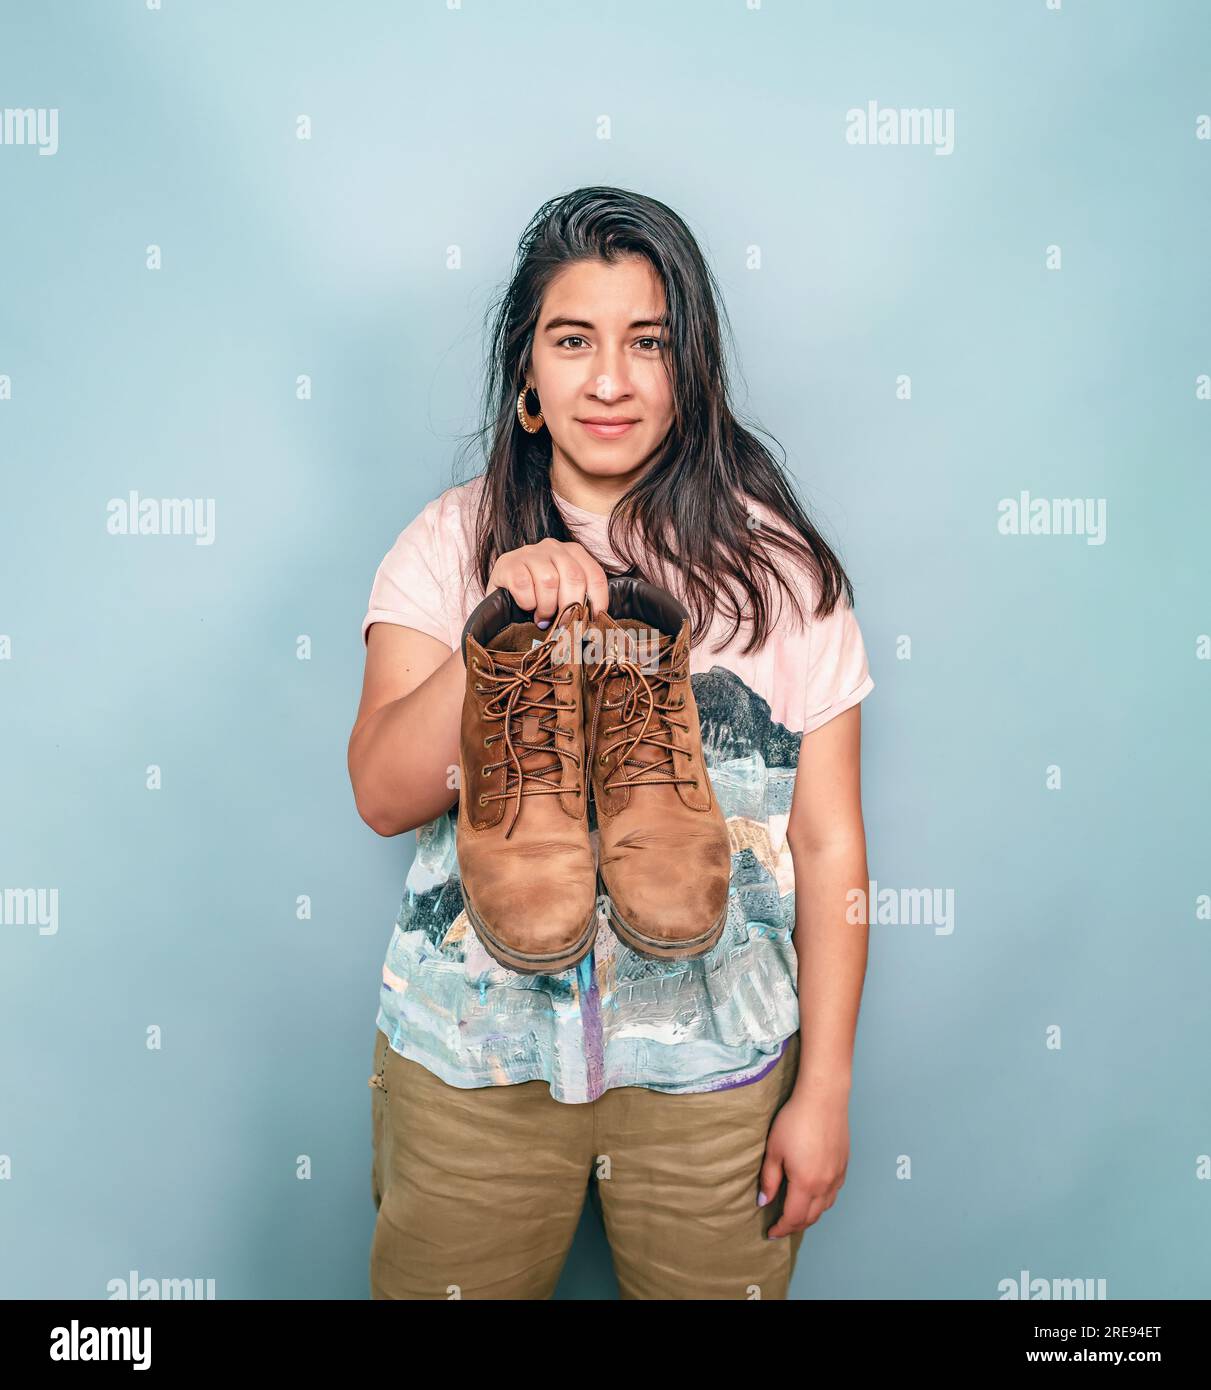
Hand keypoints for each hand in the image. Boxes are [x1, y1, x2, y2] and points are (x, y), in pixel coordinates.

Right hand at [487, 538, 609, 627]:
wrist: (500, 595)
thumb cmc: (537, 597)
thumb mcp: (562, 594)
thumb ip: (580, 600)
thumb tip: (596, 622)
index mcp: (573, 552)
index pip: (595, 575)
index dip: (598, 601)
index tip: (592, 621)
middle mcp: (553, 547)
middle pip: (574, 577)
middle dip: (571, 607)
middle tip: (564, 625)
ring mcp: (530, 552)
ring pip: (549, 580)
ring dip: (547, 606)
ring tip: (542, 617)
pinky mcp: (508, 563)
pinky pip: (524, 584)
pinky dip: (527, 602)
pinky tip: (526, 606)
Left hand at [758, 1090, 849, 1239]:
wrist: (823, 1098)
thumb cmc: (795, 1120)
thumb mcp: (774, 1149)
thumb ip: (769, 1179)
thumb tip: (763, 1201)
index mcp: (806, 1184)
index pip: (793, 1218)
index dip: (781, 1228)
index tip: (770, 1232)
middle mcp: (825, 1185)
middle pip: (811, 1217)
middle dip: (795, 1226)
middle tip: (781, 1226)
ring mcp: (837, 1176)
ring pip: (825, 1207)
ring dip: (810, 1215)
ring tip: (796, 1214)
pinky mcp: (844, 1165)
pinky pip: (834, 1193)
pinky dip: (822, 1201)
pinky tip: (813, 1195)